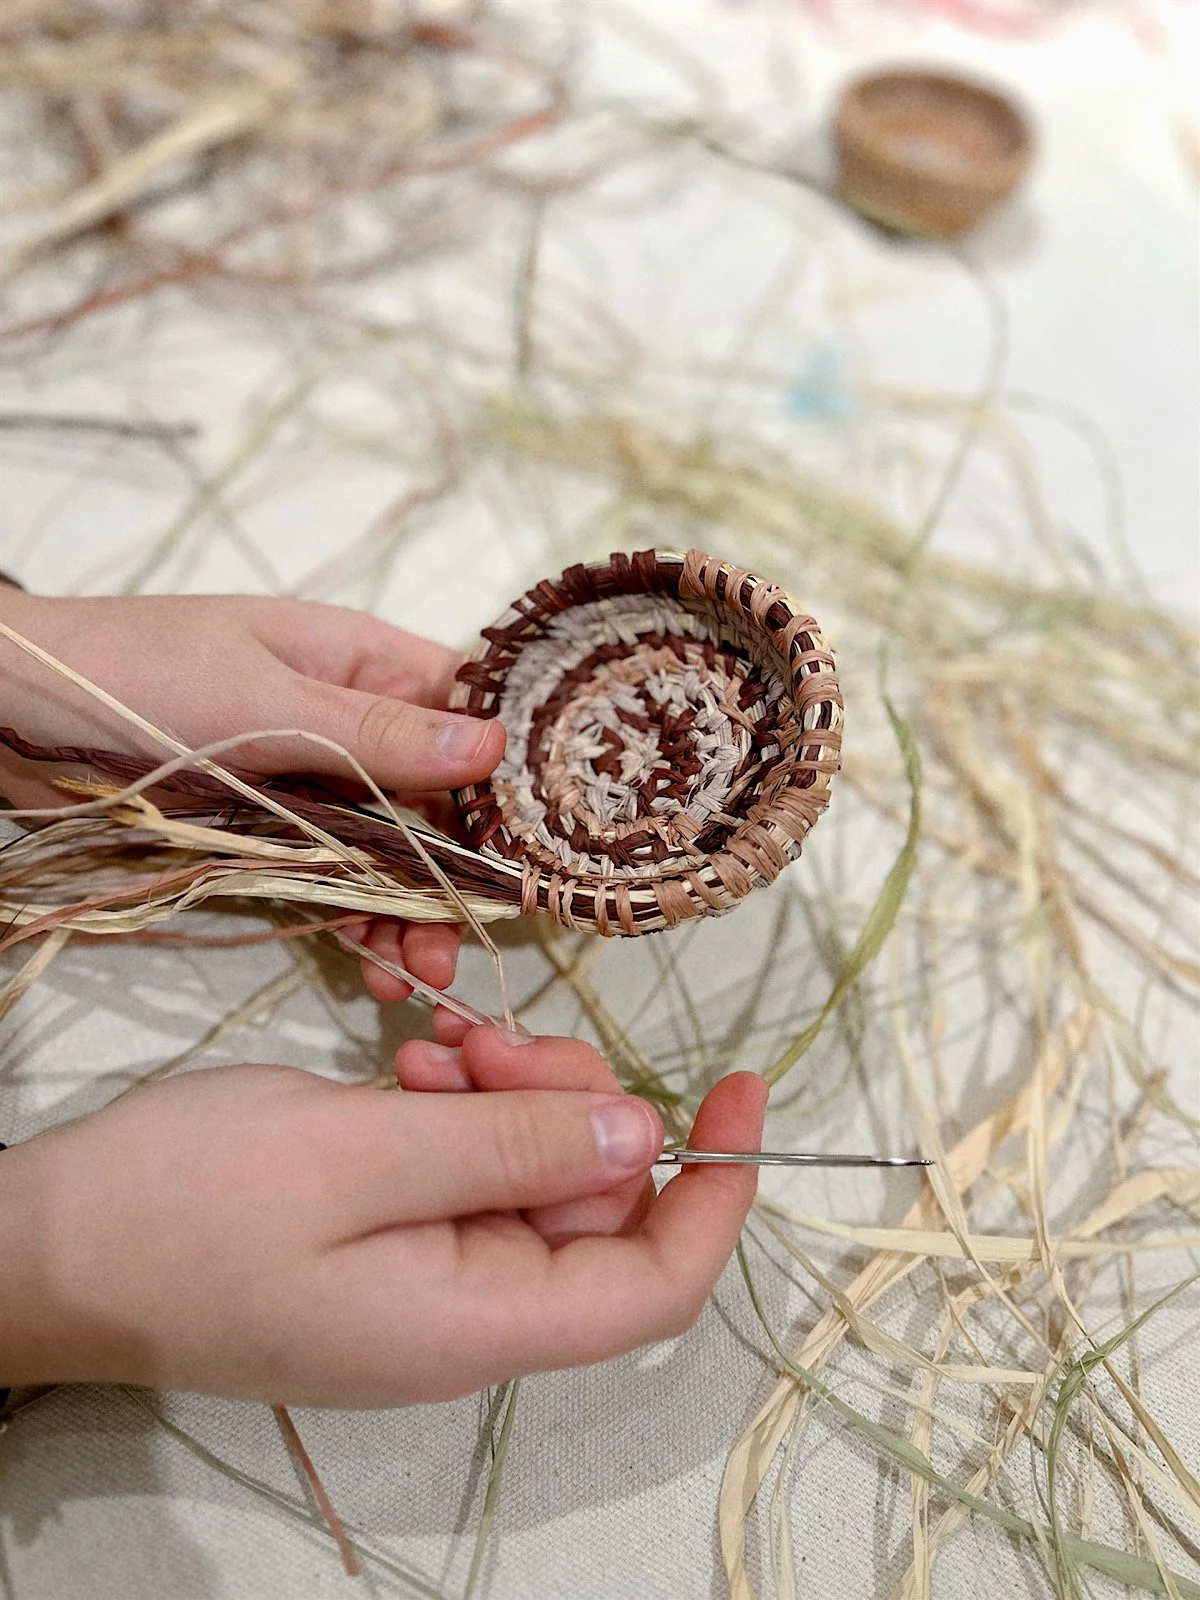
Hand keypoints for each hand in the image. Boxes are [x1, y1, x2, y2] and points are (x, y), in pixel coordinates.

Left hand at [0, 587, 503, 1001]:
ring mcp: (313, 780)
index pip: (470, 711)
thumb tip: (494, 747)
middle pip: (441, 797)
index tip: (542, 849)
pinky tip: (372, 964)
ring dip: (414, 910)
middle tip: (471, 940)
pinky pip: (339, 878)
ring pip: (395, 849)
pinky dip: (360, 920)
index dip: (513, 776)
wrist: (8, 714)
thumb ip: (375, 734)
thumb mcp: (263, 703)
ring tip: (418, 976)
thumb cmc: (136, 680)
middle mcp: (352, 720)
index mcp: (363, 662)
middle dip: (462, 870)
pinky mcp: (274, 831)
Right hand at [0, 1053, 766, 1406]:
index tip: (741, 1082)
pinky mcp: (382, 1231)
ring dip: (504, 1088)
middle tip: (487, 1035)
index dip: (719, 1189)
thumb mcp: (357, 1155)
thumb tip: (645, 1141)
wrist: (45, 1246)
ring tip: (431, 1039)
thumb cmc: (187, 1205)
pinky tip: (408, 1058)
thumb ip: (508, 1149)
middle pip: (593, 1199)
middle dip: (568, 1098)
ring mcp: (423, 1271)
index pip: (657, 1283)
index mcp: (479, 1321)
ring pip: (531, 1166)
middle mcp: (470, 1310)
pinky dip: (455, 1101)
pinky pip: (464, 1161)